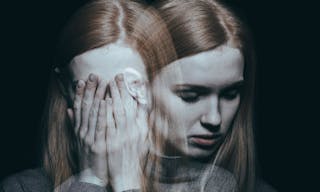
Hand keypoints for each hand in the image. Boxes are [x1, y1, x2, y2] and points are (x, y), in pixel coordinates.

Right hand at [67, 74, 108, 185]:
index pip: (78, 108)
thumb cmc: (89, 156)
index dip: (80, 93)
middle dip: (89, 90)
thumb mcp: (80, 139)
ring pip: (93, 113)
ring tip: (101, 82)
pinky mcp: (97, 144)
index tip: (82, 80)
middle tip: (94, 75)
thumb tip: (69, 109)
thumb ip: (75, 124)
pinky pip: (100, 125)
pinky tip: (106, 101)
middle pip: (85, 107)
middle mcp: (82, 131)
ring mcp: (89, 137)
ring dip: (97, 96)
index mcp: (79, 129)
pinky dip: (103, 112)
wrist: (92, 176)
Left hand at [107, 74, 148, 191]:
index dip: (133, 92)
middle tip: (118, 76)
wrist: (126, 174)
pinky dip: (108, 112)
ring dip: (115, 96)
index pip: (138, 107)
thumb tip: (143, 106)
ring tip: (110, 83)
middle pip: (128, 106)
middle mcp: (133, 131)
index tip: (129, 79)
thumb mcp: (142, 138)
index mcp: (140, 129)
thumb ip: (143, 121)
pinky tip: (105, 101)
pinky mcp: (112, 143)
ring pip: (120, 112)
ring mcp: (123, 137)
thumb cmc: (133, 155)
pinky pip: (110, 125)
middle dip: (122, 89)